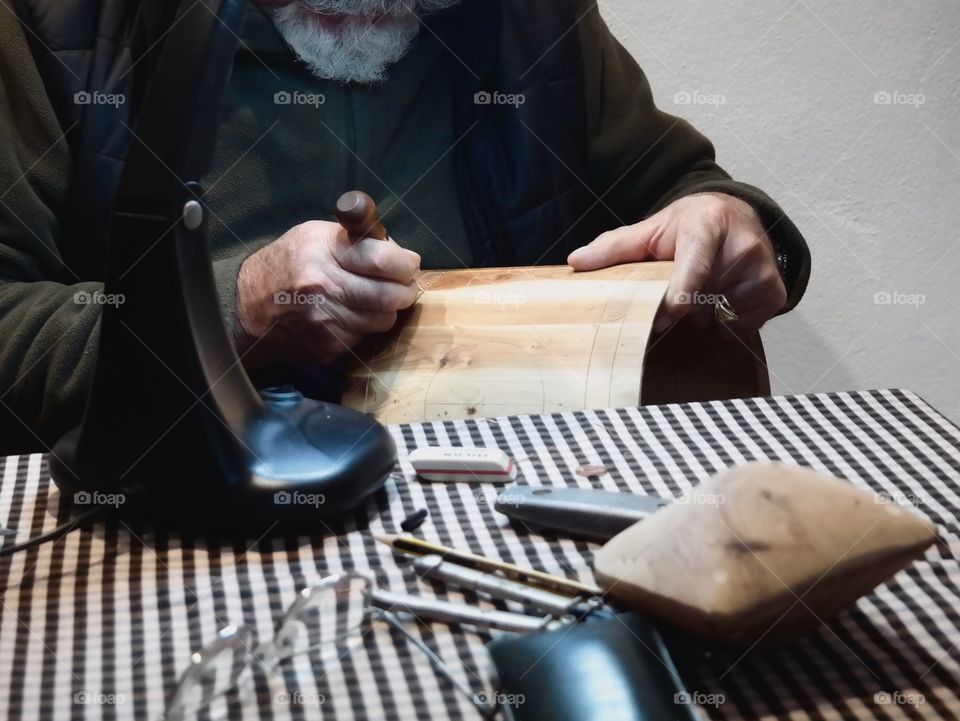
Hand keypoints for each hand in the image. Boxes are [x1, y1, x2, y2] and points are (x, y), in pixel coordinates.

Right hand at [235, 220, 419, 367]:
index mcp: (323, 252)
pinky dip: (366, 326)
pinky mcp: (326, 346)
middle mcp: (323, 287)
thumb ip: (357, 238)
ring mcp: (324, 321)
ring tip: (379, 298)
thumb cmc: (288, 263)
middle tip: (405, 285)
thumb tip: (397, 249)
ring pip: (382, 320)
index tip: (409, 264)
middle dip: (406, 290)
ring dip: (388, 310)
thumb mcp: (315, 235)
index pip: (383, 260)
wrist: (248, 307)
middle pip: (389, 296)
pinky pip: (364, 337)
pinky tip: (354, 315)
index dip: (405, 263)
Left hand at [567, 193, 785, 332]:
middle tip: (675, 293)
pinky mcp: (775, 291)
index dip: (682, 292)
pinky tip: (724, 296)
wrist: (737, 215)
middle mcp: (742, 245)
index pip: (695, 264)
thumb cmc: (688, 226)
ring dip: (704, 313)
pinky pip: (742, 324)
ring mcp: (763, 269)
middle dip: (681, 306)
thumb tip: (575, 261)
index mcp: (706, 226)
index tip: (670, 313)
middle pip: (702, 298)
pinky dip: (727, 319)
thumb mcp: (652, 230)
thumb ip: (614, 247)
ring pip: (719, 314)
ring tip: (706, 286)